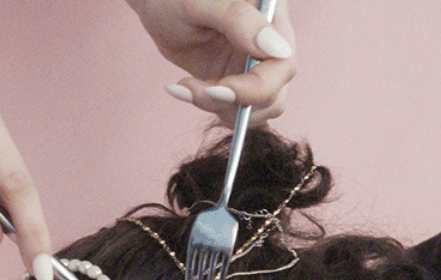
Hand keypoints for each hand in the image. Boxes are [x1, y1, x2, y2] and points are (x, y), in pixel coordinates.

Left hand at [128, 0, 296, 121]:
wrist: (157, 6)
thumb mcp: (198, 3)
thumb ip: (238, 19)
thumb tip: (276, 48)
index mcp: (271, 15)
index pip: (283, 62)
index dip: (256, 86)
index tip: (216, 89)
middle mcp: (271, 41)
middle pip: (275, 91)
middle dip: (233, 101)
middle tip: (191, 89)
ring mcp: (256, 63)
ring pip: (259, 107)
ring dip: (220, 107)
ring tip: (184, 87)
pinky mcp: (238, 78)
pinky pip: (238, 108)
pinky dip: (211, 106)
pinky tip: (183, 89)